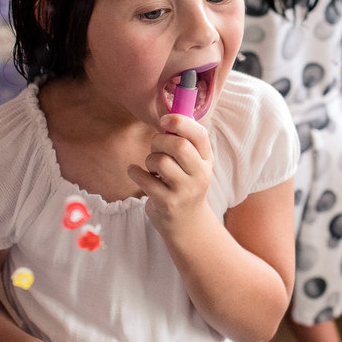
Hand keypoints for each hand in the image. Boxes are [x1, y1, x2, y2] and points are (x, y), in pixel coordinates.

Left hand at [128, 113, 214, 233]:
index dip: (180, 122)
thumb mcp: (192, 165)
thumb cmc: (185, 185)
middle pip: (178, 146)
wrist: (187, 224)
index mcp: (207, 160)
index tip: (164, 120)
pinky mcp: (167, 203)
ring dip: (149, 159)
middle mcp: (200, 175)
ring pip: (160, 161)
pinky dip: (135, 172)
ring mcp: (185, 191)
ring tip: (152, 168)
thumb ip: (184, 143)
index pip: (200, 134)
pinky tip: (138, 174)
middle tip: (155, 147)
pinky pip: (144, 179)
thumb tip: (167, 118)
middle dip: (159, 141)